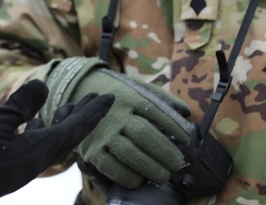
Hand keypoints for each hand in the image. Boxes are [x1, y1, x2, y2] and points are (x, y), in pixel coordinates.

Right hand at [0, 79, 113, 195]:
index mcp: (42, 148)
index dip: (93, 112)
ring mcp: (32, 162)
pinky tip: (40, 122)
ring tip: (69, 106)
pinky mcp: (20, 163)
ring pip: (57, 140)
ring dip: (67, 122)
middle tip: (97, 99)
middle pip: (72, 134)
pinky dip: (48, 130)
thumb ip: (22, 103)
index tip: (109, 98)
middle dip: (85, 116)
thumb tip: (43, 84)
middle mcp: (43, 157)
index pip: (76, 127)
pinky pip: (42, 145)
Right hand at [43, 57, 191, 188]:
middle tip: (177, 163)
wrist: (78, 92)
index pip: (156, 111)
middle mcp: (115, 114)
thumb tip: (186, 112)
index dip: (174, 127)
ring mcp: (102, 132)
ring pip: (129, 153)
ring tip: (164, 175)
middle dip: (165, 152)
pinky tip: (138, 179)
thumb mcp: (135, 87)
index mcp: (129, 97)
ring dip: (150, 167)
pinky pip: (111, 167)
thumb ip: (161, 97)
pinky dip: (127, 177)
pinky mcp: (91, 149)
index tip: (187, 139)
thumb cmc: (115, 93)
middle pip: (144, 134)